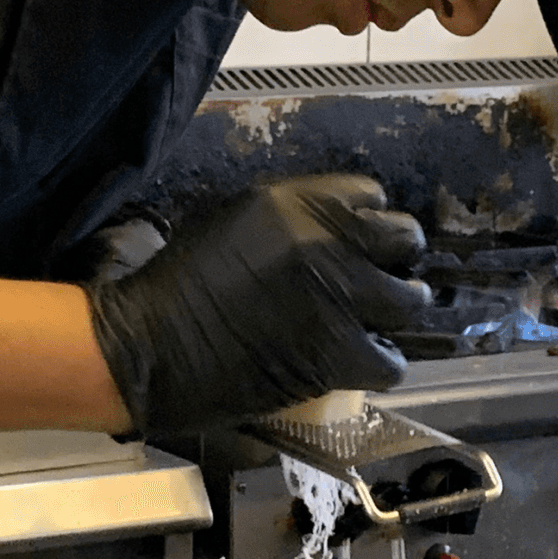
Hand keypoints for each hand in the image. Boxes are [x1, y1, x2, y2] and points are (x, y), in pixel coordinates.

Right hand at [84, 175, 430, 432]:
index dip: (369, 222)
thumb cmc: (179, 286)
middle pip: (405, 241)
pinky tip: (355, 359)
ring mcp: (336, 300)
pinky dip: (378, 362)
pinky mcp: (336, 354)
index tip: (362, 241)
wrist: (150, 349)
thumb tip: (337, 230)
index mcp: (295, 203)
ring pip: (407, 301)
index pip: (372, 196)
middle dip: (394, 261)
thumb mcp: (233, 219)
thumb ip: (292, 217)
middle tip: (376, 280)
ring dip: (391, 313)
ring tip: (368, 322)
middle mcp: (324, 244)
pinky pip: (390, 360)